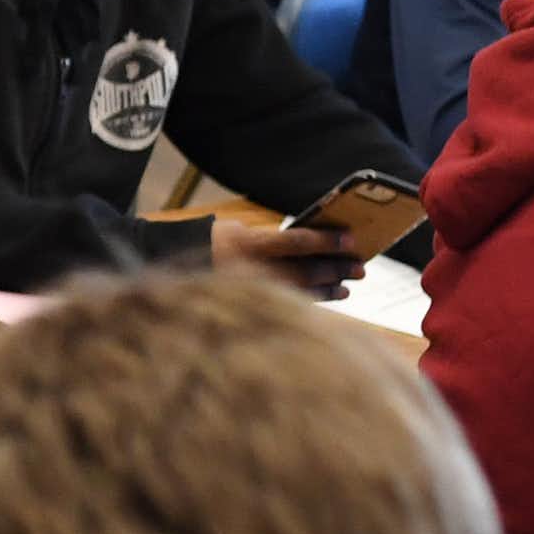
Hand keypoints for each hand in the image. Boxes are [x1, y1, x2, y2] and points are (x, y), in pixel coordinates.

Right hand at [211, 219, 362, 300]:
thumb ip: (270, 238)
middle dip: (335, 269)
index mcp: (249, 242)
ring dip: (327, 288)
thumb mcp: (237, 231)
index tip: (352, 239)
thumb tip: (314, 241)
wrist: (173, 264)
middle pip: (304, 270)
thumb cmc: (213, 242)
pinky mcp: (248, 303)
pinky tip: (328, 296)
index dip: (327, 241)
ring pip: (299, 290)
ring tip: (347, 287)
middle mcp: (251, 267)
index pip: (297, 241)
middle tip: (360, 268)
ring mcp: (250, 288)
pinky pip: (287, 302)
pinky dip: (311, 299)